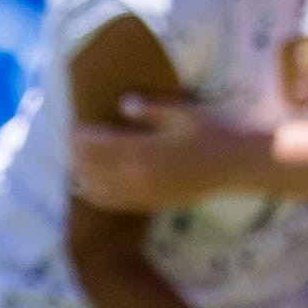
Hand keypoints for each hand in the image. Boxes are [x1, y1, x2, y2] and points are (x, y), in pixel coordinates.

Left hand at [69, 94, 255, 211]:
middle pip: (88, 166)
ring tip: (80, 161)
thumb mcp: (181, 114)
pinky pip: (110, 202)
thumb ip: (149, 110)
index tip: (74, 125)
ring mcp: (138, 192)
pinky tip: (89, 186)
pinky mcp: (146, 203)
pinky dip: (93, 193)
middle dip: (76, 153)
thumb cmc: (209, 135)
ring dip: (81, 173)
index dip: (78, 136)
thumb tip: (123, 103)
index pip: (93, 145)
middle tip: (74, 140)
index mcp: (139, 150)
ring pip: (94, 186)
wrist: (232, 167)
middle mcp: (132, 175)